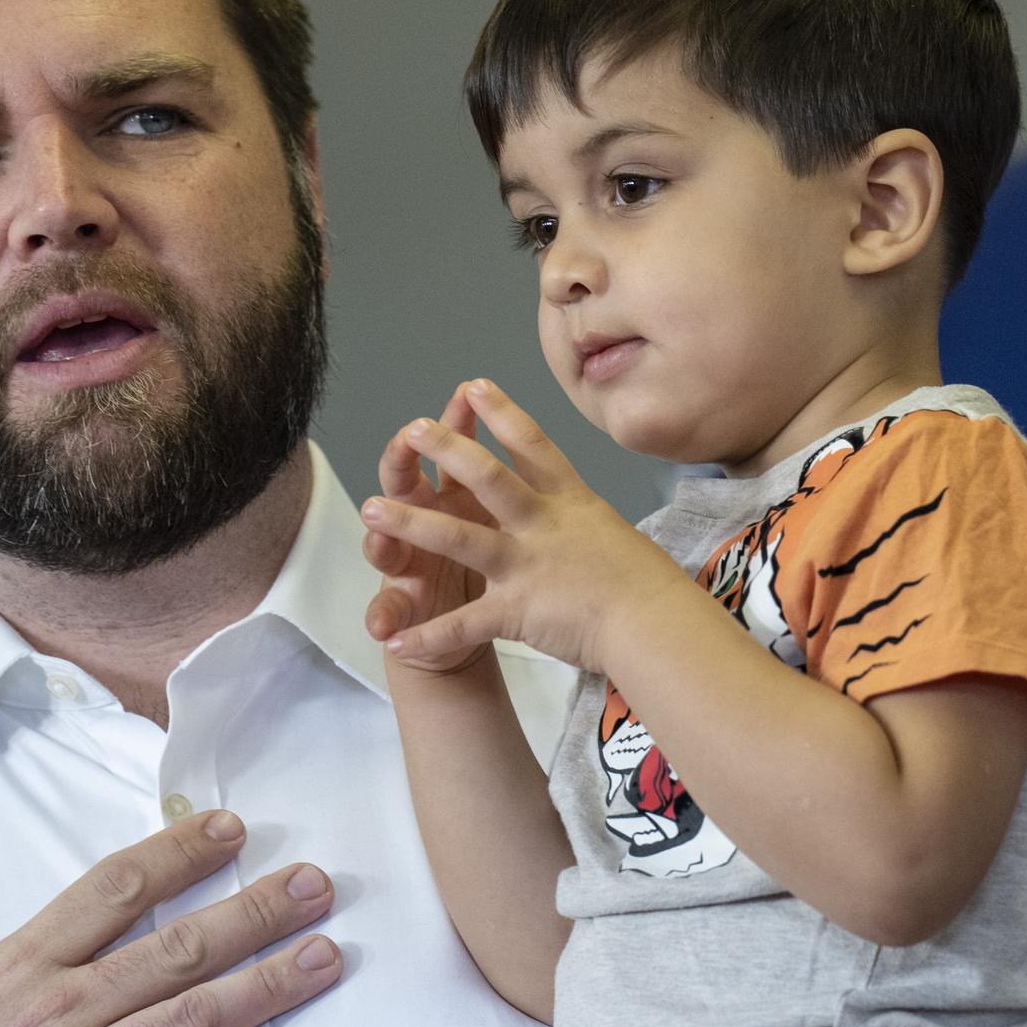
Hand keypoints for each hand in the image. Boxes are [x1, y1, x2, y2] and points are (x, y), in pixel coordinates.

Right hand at [0, 813, 341, 1026]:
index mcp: (13, 969)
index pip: (113, 892)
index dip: (178, 856)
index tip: (228, 830)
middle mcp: (59, 1013)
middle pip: (176, 947)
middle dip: (254, 911)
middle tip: (316, 883)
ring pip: (193, 1020)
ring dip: (268, 985)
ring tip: (327, 957)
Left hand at [359, 379, 667, 673]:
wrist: (656, 624)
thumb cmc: (646, 584)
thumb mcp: (614, 534)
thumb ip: (583, 521)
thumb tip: (578, 519)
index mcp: (570, 502)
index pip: (532, 445)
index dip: (501, 413)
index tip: (473, 385)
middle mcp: (543, 525)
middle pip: (488, 476)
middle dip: (447, 449)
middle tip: (412, 427)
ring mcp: (527, 565)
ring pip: (458, 537)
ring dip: (409, 524)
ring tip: (370, 510)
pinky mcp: (517, 610)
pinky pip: (463, 624)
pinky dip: (427, 635)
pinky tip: (392, 641)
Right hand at [363, 383, 498, 674]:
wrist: (476, 628)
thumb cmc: (489, 564)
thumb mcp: (494, 524)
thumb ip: (490, 482)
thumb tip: (509, 433)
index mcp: (452, 498)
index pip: (446, 450)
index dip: (453, 424)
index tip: (464, 396)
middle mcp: (420, 523)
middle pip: (404, 485)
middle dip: (403, 461)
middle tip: (407, 439)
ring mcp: (407, 565)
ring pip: (386, 545)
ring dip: (379, 534)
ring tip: (373, 525)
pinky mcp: (403, 606)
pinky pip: (389, 614)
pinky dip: (383, 620)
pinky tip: (381, 628)